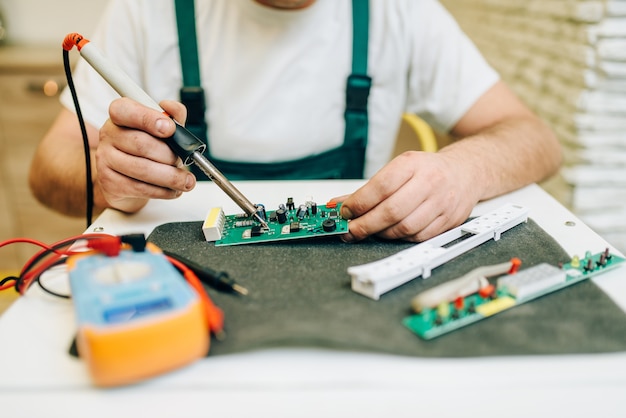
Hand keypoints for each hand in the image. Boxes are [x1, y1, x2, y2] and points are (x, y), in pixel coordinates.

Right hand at [96, 98, 196, 212]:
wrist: (128, 176)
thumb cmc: (149, 147)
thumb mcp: (162, 128)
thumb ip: (172, 115)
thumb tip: (172, 108)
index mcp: (120, 115)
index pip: (126, 111)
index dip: (149, 119)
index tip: (170, 129)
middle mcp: (109, 134)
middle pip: (141, 144)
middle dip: (169, 155)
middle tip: (183, 161)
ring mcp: (105, 159)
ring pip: (142, 169)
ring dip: (171, 177)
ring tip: (186, 181)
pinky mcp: (109, 183)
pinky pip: (140, 188)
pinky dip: (163, 191)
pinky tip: (173, 190)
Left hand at [337, 151, 479, 242]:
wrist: (465, 172)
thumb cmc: (427, 170)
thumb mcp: (399, 168)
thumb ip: (369, 188)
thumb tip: (339, 204)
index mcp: (412, 164)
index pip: (380, 187)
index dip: (358, 203)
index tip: (345, 212)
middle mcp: (429, 182)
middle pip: (391, 211)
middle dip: (365, 225)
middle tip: (350, 231)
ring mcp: (441, 203)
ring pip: (404, 228)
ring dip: (381, 234)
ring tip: (370, 231)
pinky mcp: (448, 221)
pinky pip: (417, 237)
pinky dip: (400, 238)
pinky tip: (391, 233)